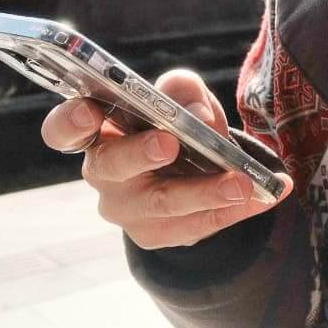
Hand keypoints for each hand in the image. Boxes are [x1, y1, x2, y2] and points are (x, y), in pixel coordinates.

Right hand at [40, 69, 291, 248]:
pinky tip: (264, 197)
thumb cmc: (176, 125)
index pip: (63, 130)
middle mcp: (103, 173)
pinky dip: (234, 211)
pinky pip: (195, 225)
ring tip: (244, 183)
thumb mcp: (180, 100)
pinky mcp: (155, 235)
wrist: (191, 173)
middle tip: (170, 143)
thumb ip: (183, 92)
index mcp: (97, 132)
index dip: (70, 122)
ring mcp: (126, 209)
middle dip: (140, 152)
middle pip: (111, 166)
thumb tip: (195, 111)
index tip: (90, 111)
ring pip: (162, 203)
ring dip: (205, 192)